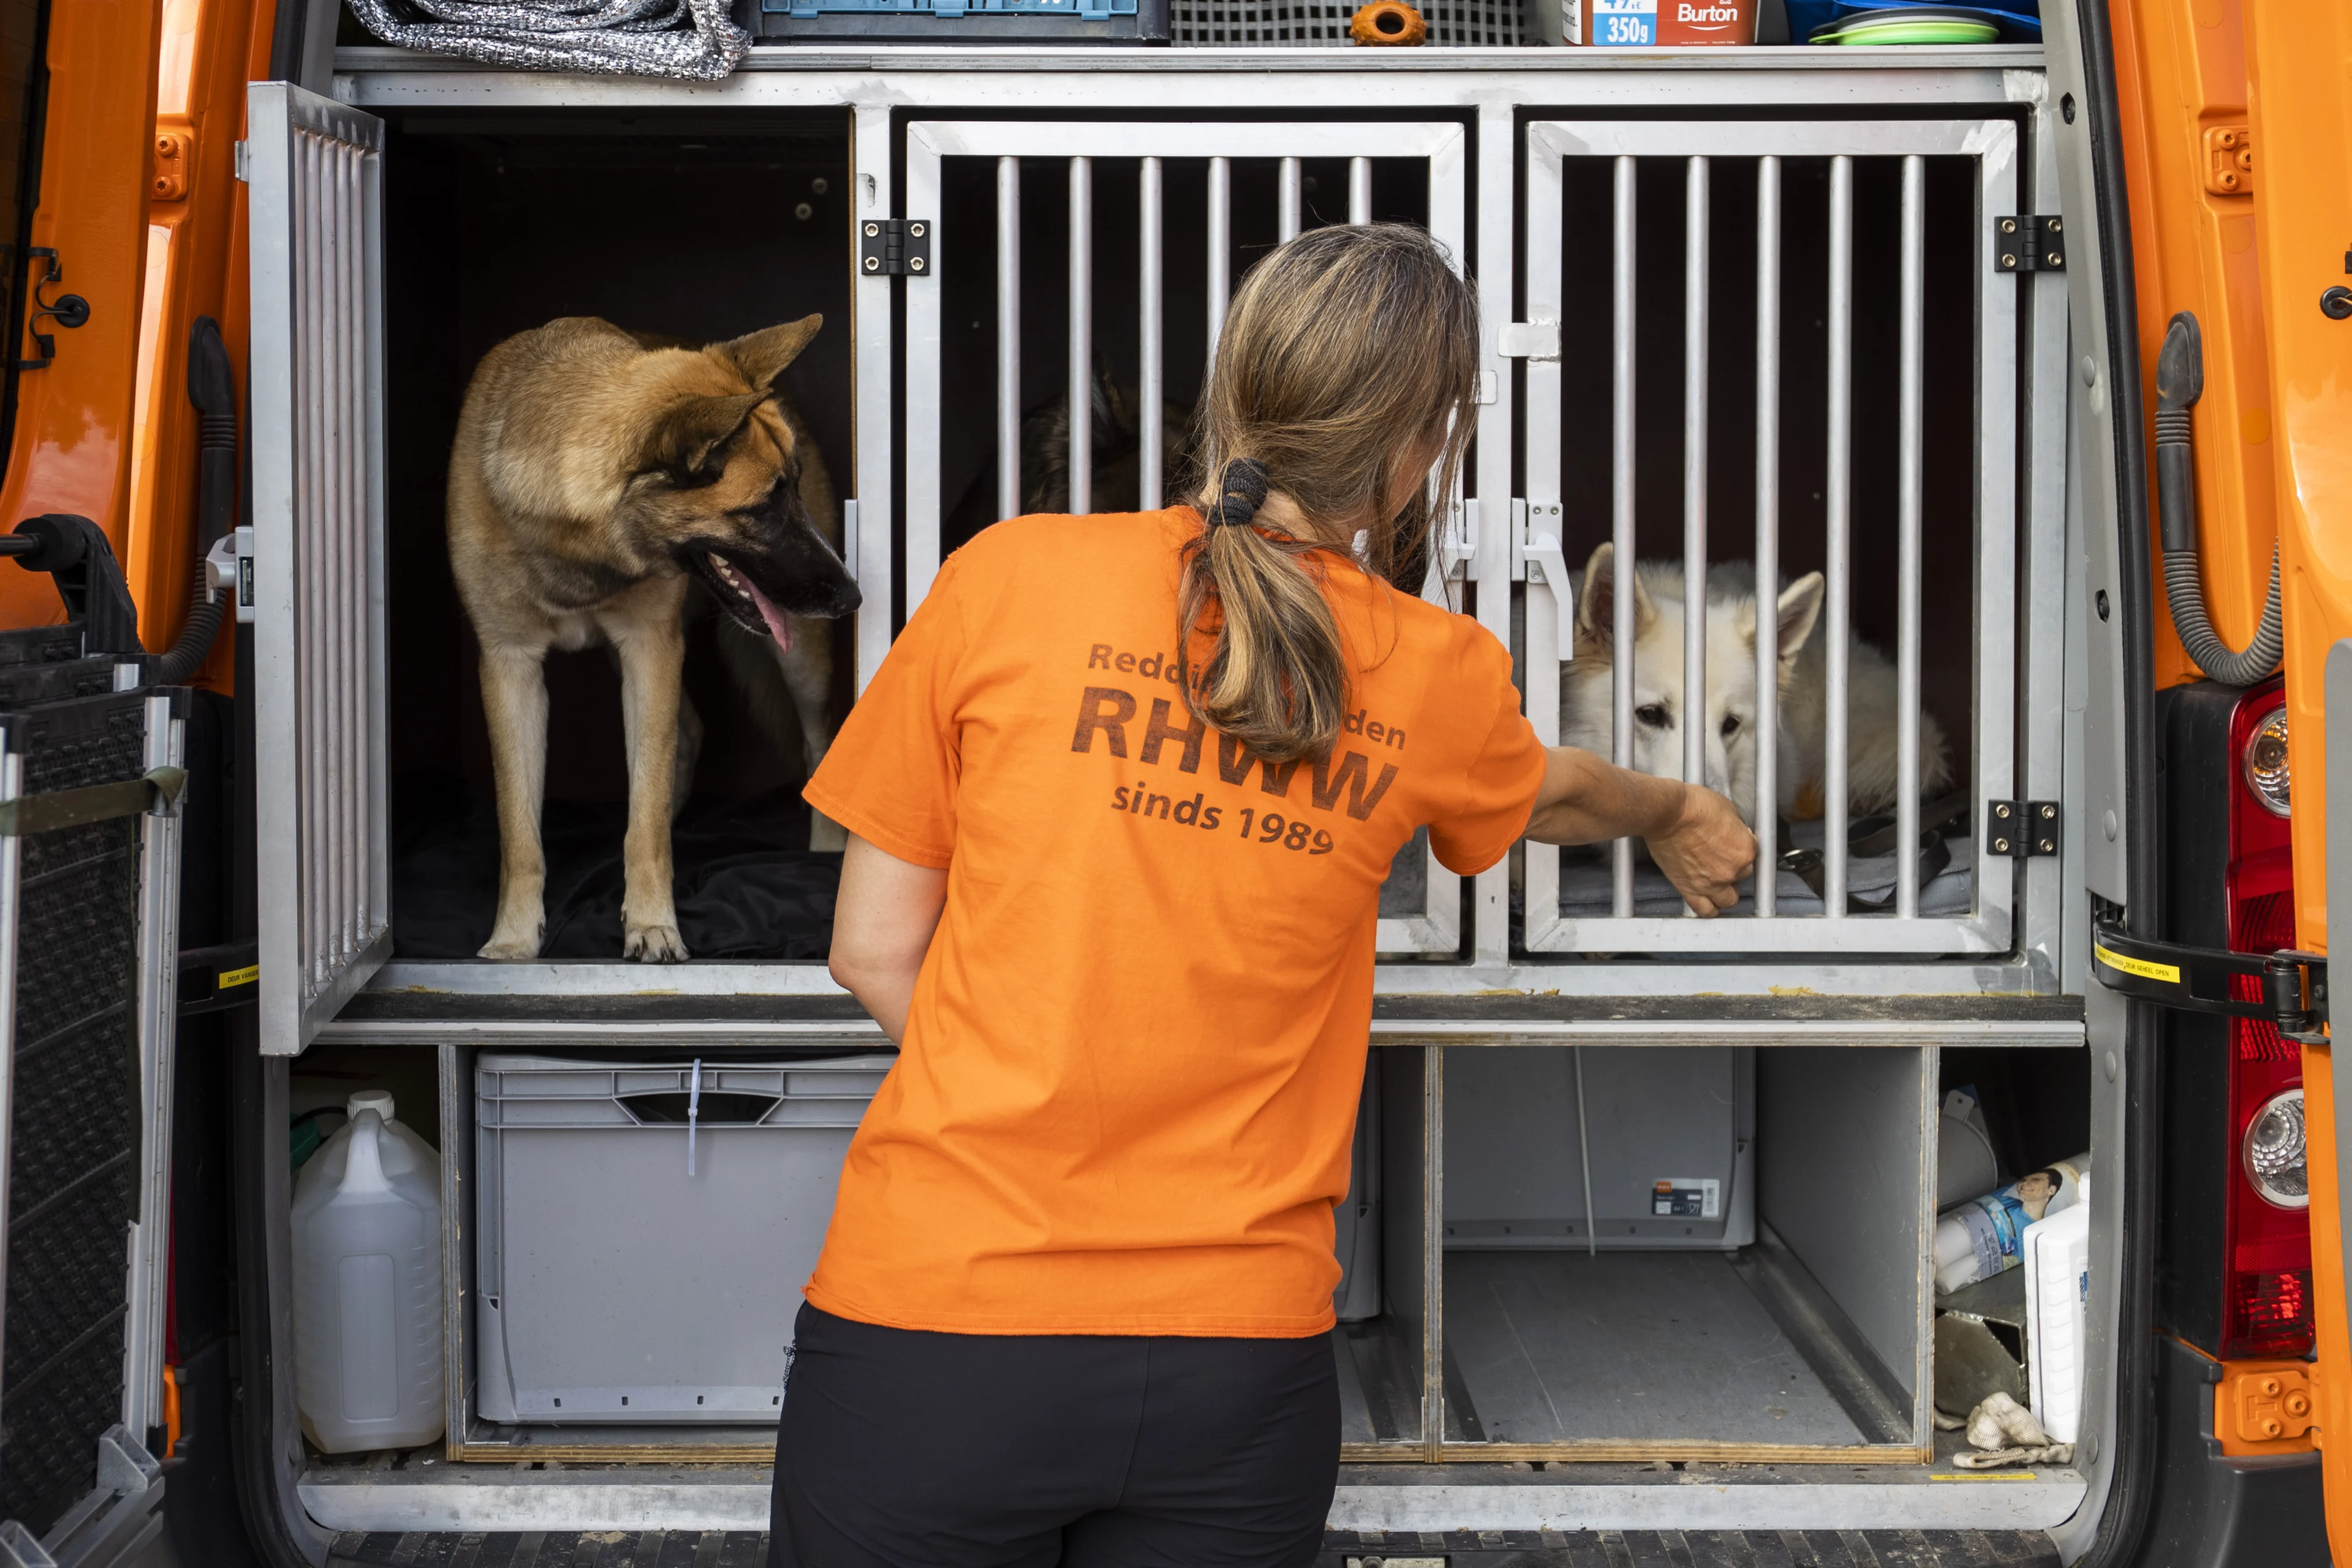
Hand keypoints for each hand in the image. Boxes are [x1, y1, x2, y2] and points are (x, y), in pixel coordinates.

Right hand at [1644, 784, 1755, 916]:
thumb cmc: (1694, 807)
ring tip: (1719, 883)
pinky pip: (1705, 910)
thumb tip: (1736, 835)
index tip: (1733, 844)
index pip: (1753, 855)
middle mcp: (1732, 870)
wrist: (1668, 814)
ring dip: (1726, 892)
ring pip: (1728, 899)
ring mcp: (1711, 883)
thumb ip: (1737, 830)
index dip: (1741, 848)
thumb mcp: (1728, 810)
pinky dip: (1709, 908)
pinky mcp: (1690, 889)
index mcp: (1746, 850)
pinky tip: (1708, 901)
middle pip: (1742, 876)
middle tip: (1723, 859)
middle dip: (1734, 869)